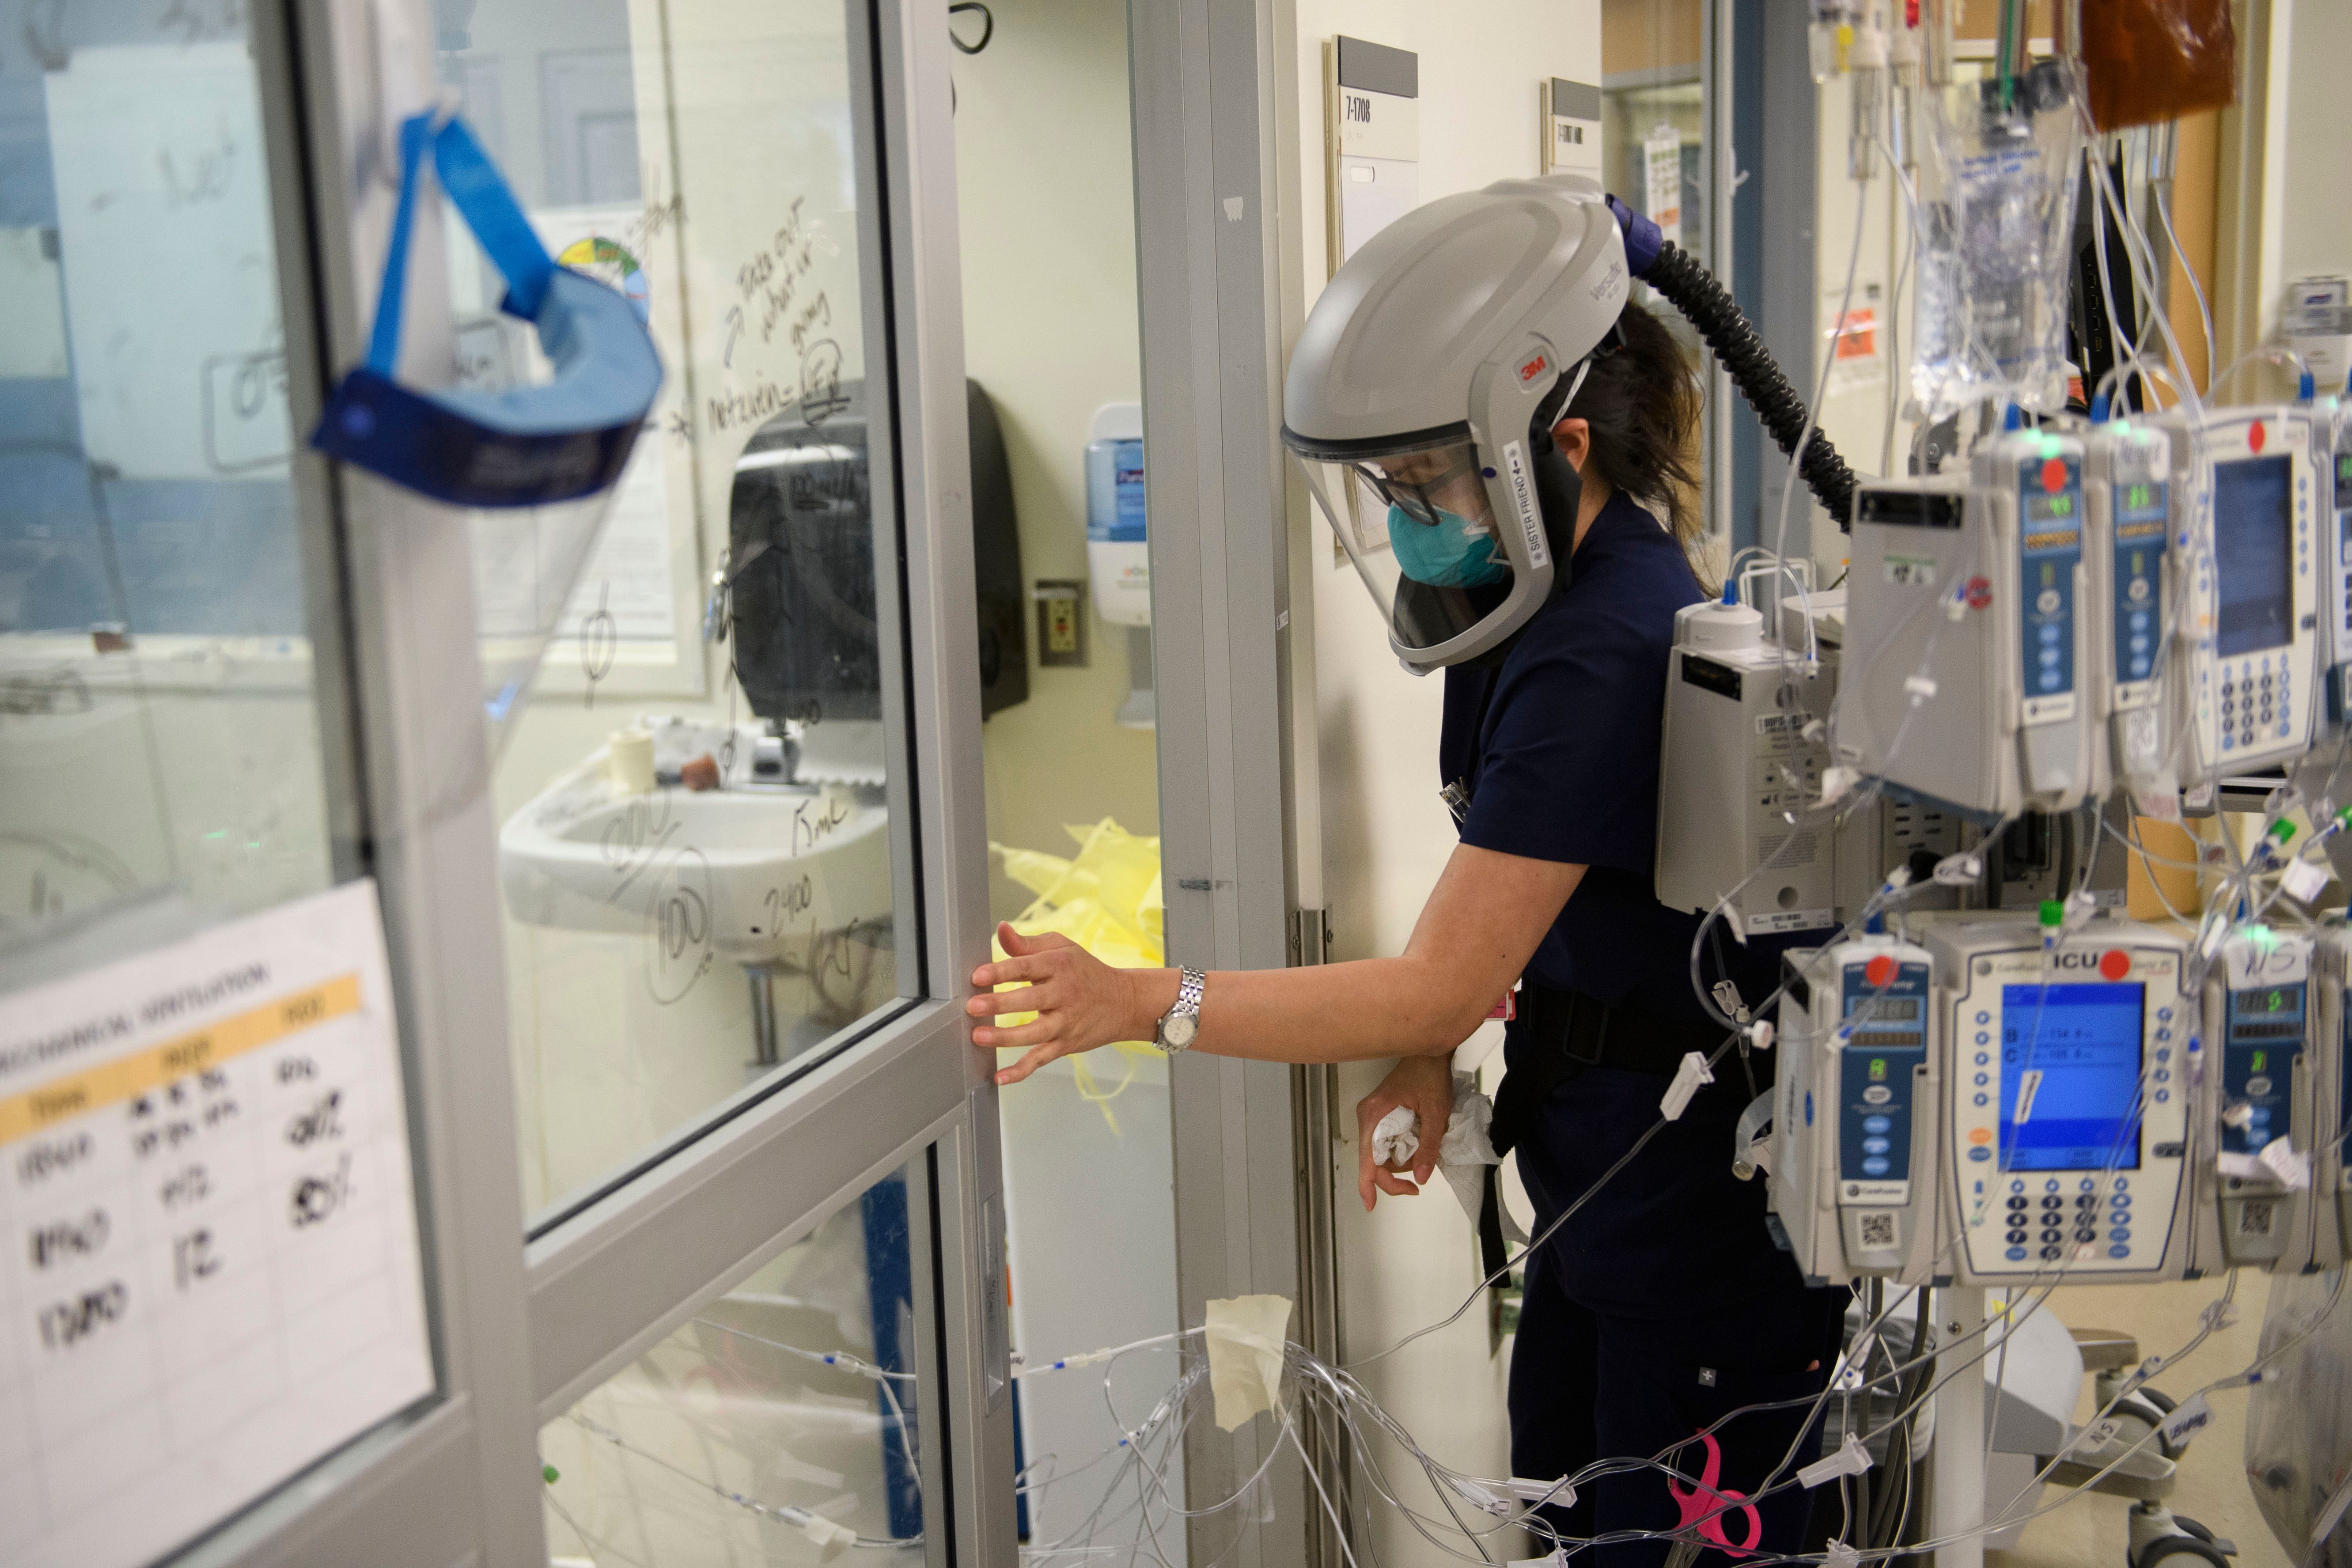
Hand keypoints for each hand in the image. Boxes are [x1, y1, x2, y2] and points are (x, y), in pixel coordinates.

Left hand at [967, 923, 1172, 1086]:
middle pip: (1030, 1000)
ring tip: (979, 1037)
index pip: (1027, 967)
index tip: (978, 976)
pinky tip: (1001, 1077)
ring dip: (1006, 1037)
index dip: (1002, 972)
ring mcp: (1065, 1022)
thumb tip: (1001, 929)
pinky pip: (1041, 1059)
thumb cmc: (1085, 971)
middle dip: (1000, 1004)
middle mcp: (1064, 994)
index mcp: (1059, 965)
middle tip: (973, 1006)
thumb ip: (1028, 943)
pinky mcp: (1065, 1045)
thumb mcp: (1062, 948)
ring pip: (1035, 1033)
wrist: (1124, 1001)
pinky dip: (1021, 1071)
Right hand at [1355, 1053, 1454, 1209]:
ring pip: (1380, 1153)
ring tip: (1425, 1151)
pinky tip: (1417, 1144)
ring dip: (1400, 1162)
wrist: (1429, 1053)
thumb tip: (1421, 1177)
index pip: (1367, 1157)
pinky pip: (1386, 1143)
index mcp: (1375, 1115)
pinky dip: (1400, 1150)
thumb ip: (1428, 1147)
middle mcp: (1368, 1117)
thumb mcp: (1435, 1113)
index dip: (1367, 1183)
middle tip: (1416, 1186)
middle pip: (1373, 1160)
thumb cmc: (1430, 1075)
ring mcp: (1372, 1116)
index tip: (1370, 1204)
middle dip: (1394, 1175)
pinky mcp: (1380, 1116)